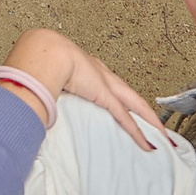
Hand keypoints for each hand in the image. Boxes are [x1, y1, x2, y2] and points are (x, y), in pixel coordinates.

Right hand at [4, 28, 160, 148]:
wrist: (43, 52)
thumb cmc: (40, 59)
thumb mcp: (46, 76)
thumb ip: (45, 90)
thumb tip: (34, 102)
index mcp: (86, 68)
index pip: (110, 86)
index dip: (120, 98)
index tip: (127, 109)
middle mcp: (101, 74)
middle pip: (130, 96)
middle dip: (145, 112)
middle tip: (158, 126)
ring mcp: (106, 85)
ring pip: (135, 106)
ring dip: (149, 122)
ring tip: (161, 136)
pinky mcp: (105, 96)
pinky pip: (126, 118)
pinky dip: (137, 132)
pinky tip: (147, 142)